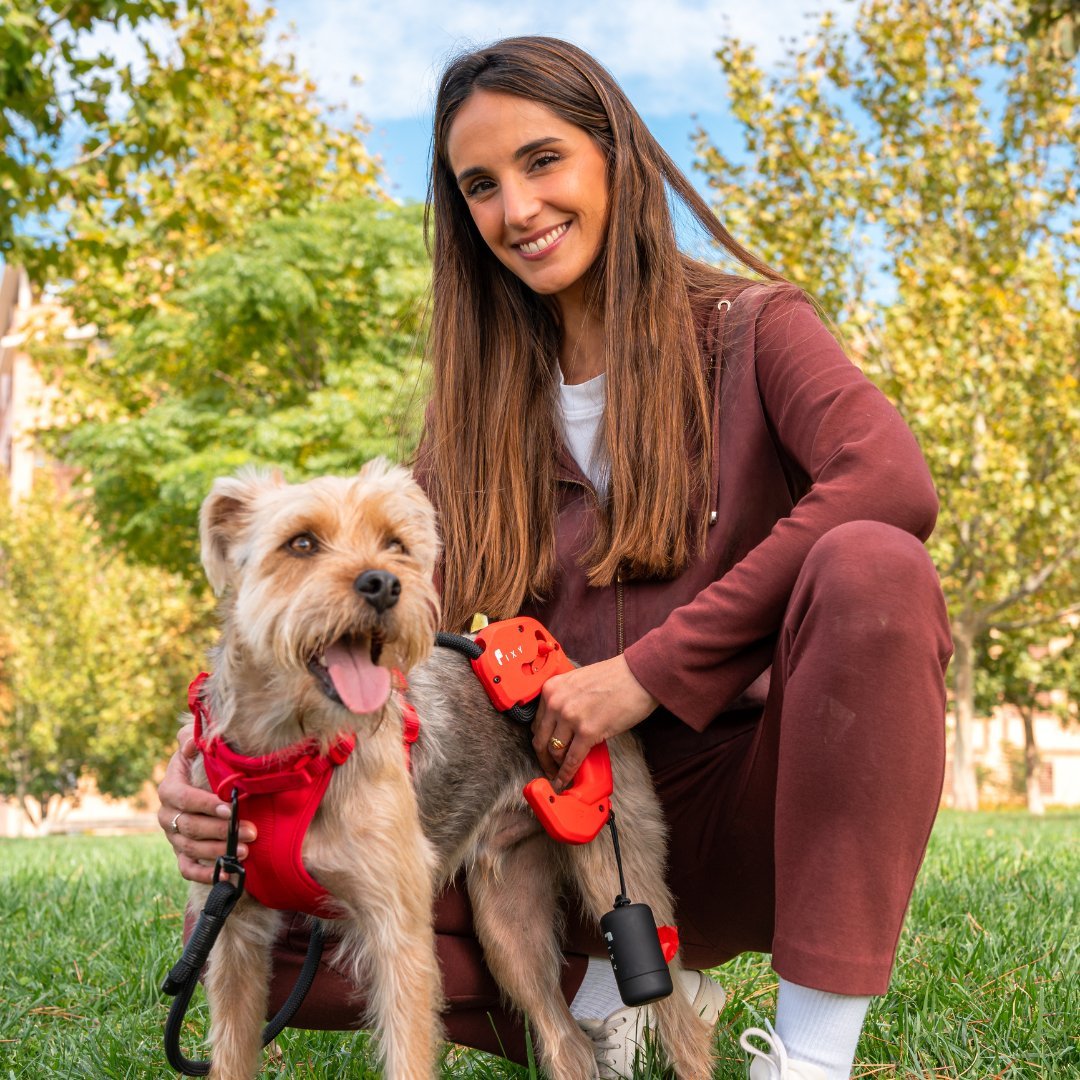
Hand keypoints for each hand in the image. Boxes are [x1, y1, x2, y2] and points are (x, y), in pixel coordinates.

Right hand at [157, 724, 256, 884]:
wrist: (198, 784)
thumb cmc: (201, 763)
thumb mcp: (195, 746)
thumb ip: (191, 739)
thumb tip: (193, 742)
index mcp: (169, 788)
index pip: (182, 798)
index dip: (205, 804)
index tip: (231, 809)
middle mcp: (167, 815)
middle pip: (190, 826)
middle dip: (221, 830)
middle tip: (251, 832)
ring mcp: (173, 837)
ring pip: (191, 849)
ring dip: (219, 851)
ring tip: (246, 851)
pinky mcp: (181, 854)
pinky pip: (186, 870)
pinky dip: (205, 875)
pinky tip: (226, 876)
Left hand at [532, 655, 656, 791]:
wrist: (639, 677)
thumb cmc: (615, 678)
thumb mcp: (578, 684)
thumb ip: (566, 702)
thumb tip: (563, 728)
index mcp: (551, 689)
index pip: (537, 723)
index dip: (540, 741)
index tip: (544, 751)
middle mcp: (556, 702)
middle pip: (541, 740)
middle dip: (544, 759)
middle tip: (549, 769)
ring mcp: (570, 717)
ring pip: (554, 751)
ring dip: (557, 766)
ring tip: (560, 774)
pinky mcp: (587, 731)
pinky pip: (572, 759)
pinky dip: (567, 773)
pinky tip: (565, 780)